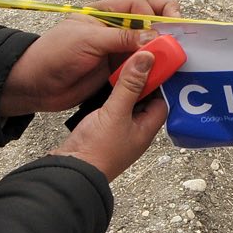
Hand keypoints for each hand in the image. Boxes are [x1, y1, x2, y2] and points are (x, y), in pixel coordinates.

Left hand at [0, 0, 181, 116]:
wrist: (35, 85)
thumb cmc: (54, 54)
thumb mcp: (87, 40)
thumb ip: (121, 38)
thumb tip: (154, 37)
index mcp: (108, 12)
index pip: (143, 3)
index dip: (159, 12)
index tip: (169, 25)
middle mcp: (118, 28)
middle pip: (153, 22)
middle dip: (169, 28)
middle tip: (180, 38)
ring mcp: (120, 50)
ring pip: (151, 46)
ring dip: (164, 50)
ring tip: (177, 57)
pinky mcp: (120, 71)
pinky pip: (144, 67)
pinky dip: (156, 69)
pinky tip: (166, 73)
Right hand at [49, 49, 168, 181]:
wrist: (70, 172)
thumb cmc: (96, 151)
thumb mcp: (115, 112)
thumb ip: (130, 86)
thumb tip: (147, 60)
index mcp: (146, 130)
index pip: (161, 100)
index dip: (158, 81)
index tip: (153, 63)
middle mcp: (136, 132)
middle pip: (145, 101)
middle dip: (141, 83)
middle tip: (135, 62)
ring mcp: (119, 133)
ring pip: (128, 105)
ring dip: (125, 90)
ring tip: (120, 71)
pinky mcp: (103, 132)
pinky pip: (113, 111)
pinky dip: (111, 99)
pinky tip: (105, 89)